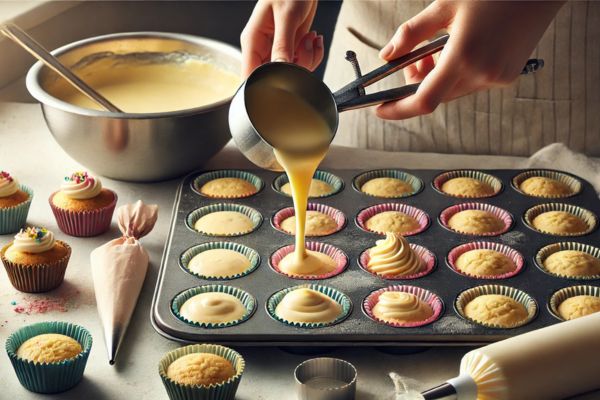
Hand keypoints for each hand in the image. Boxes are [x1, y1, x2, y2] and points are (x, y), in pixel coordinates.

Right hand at [240, 0, 323, 76]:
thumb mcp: (286, 16)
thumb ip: (283, 44)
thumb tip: (280, 68)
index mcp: (253, 40)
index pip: (250, 74)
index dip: (264, 84)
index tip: (283, 80)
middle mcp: (264, 47)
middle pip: (274, 76)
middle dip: (295, 68)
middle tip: (303, 46)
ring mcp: (279, 49)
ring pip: (292, 72)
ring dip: (308, 59)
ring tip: (310, 38)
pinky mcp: (292, 48)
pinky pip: (303, 63)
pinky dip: (314, 55)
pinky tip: (314, 39)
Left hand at [376, 0, 564, 119]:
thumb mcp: (445, 5)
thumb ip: (412, 33)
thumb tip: (387, 55)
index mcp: (464, 56)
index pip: (424, 100)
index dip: (398, 110)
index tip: (380, 109)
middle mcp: (482, 74)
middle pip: (436, 95)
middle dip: (417, 83)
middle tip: (414, 58)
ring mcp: (497, 78)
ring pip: (452, 90)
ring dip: (438, 77)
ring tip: (438, 48)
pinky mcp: (507, 77)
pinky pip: (471, 84)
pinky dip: (457, 74)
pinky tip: (461, 50)